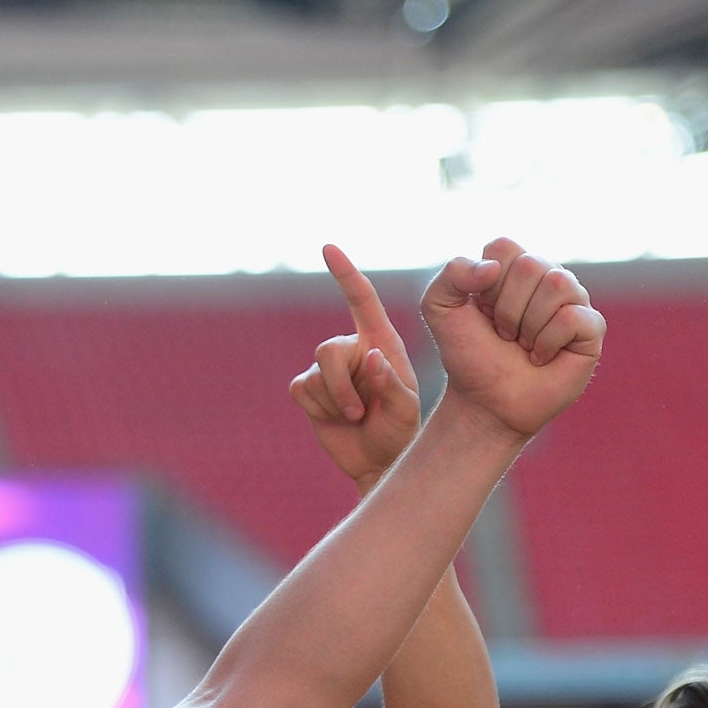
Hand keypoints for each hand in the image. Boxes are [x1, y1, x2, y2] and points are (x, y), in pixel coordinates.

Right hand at [291, 245, 421, 488]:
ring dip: (333, 402)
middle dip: (340, 385)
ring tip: (355, 417)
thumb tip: (371, 357)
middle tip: (358, 412)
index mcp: (381, 341)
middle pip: (327, 349)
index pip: (361, 300)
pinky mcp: (309, 389)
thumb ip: (391, 384)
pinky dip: (318, 409)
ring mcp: (328, 369)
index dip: (345, 273)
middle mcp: (353, 348)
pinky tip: (336, 419)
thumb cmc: (400, 430)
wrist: (378, 459)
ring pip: (314, 374)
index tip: (328, 248)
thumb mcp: (405, 410)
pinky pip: (301, 390)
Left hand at [421, 237, 603, 442]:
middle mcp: (547, 277)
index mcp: (514, 267)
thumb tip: (492, 268)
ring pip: (557, 284)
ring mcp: (574, 300)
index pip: (504, 246)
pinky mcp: (592, 328)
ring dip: (527, 325)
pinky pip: (572, 317)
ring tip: (523, 344)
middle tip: (503, 333)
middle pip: (531, 265)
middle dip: (506, 307)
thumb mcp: (439, 309)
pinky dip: (546, 343)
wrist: (485, 401)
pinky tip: (541, 357)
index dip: (485, 283)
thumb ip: (451, 274)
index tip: (481, 309)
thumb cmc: (468, 354)